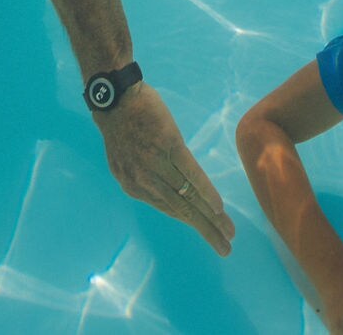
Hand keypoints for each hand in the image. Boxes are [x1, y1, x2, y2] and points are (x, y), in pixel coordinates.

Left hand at [94, 83, 235, 255]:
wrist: (114, 94)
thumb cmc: (121, 120)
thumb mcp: (127, 156)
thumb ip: (146, 173)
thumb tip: (165, 184)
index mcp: (133, 185)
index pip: (168, 209)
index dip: (189, 221)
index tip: (207, 233)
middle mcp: (143, 181)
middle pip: (180, 210)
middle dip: (205, 230)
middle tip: (225, 248)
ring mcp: (156, 164)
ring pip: (188, 197)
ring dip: (211, 218)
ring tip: (228, 232)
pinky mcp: (169, 145)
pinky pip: (191, 174)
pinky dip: (206, 192)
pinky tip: (219, 207)